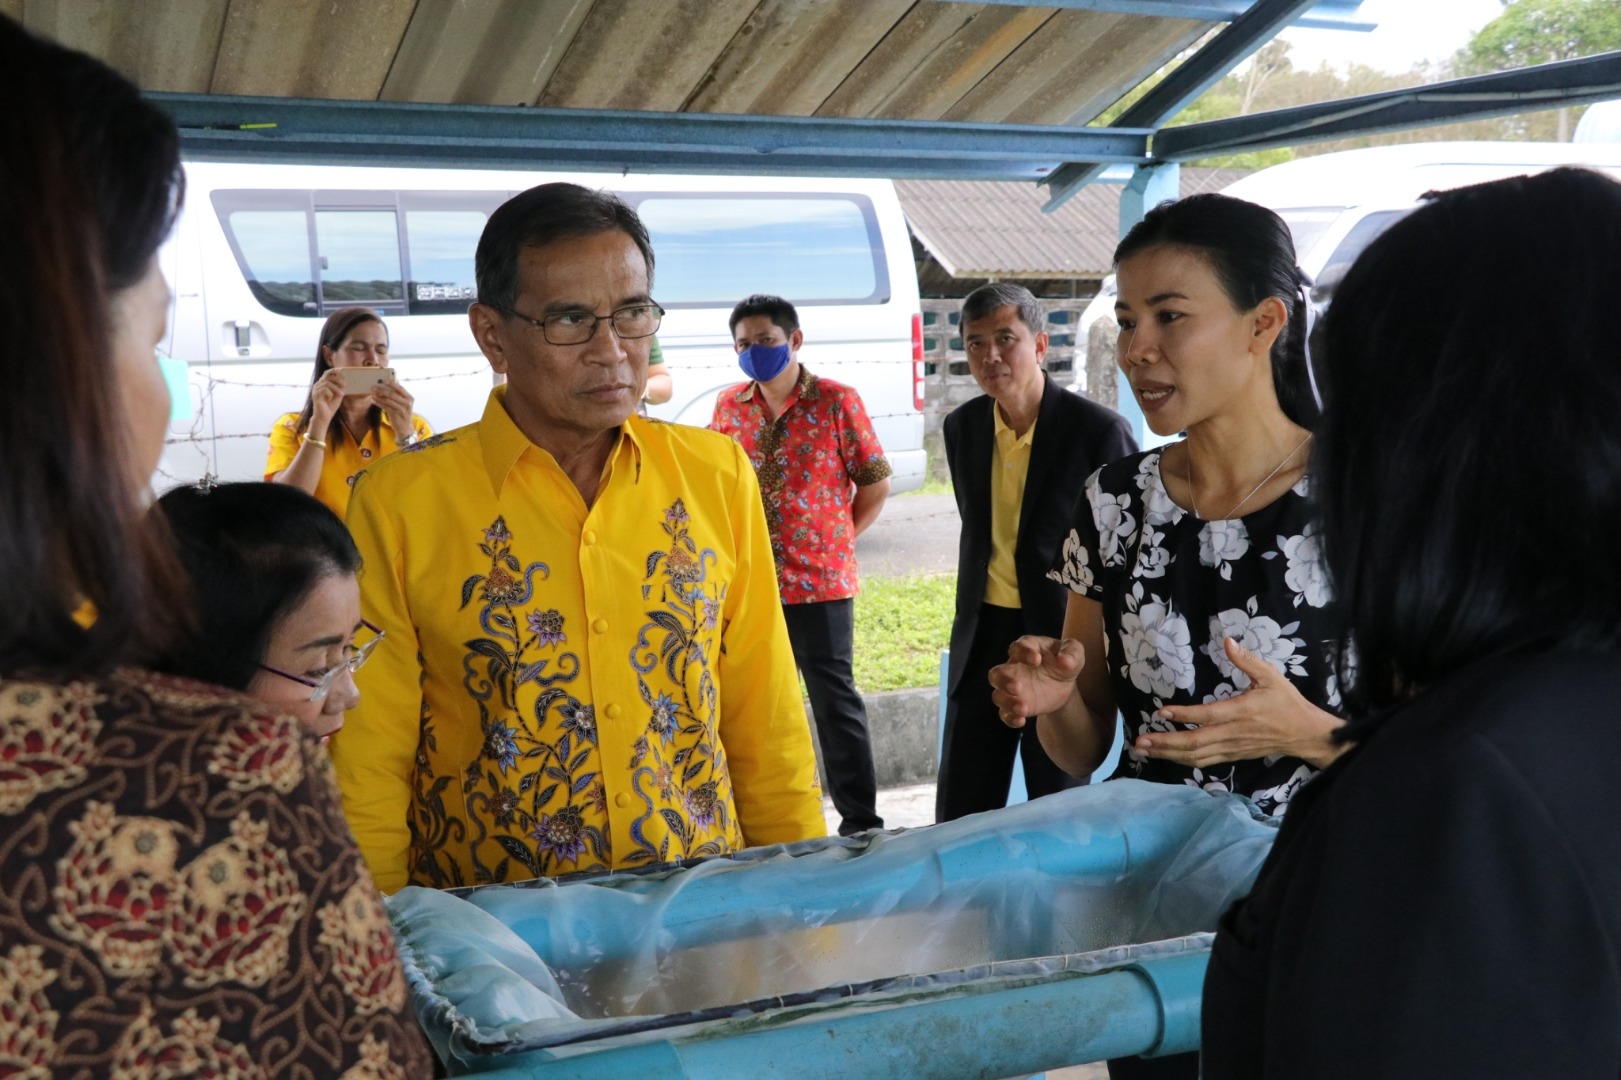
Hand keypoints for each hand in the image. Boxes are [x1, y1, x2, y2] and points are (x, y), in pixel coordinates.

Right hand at [309, 369, 344, 428]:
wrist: (324, 417)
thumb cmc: (330, 406)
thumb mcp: (337, 395)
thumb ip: (339, 387)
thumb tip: (345, 379)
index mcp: (322, 384)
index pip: (326, 373)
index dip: (333, 370)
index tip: (341, 370)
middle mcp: (317, 385)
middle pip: (327, 376)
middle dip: (337, 379)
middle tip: (345, 385)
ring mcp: (315, 390)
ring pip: (327, 383)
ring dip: (336, 389)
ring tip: (341, 395)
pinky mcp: (315, 395)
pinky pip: (324, 390)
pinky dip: (330, 393)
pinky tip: (330, 399)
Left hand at [372, 378, 414, 433]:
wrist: (405, 428)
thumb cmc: (403, 413)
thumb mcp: (404, 403)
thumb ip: (400, 393)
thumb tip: (395, 381)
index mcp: (410, 398)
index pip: (400, 388)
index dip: (392, 384)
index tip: (384, 380)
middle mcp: (407, 403)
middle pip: (392, 394)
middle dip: (381, 390)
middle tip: (373, 387)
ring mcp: (402, 409)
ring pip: (388, 400)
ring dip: (378, 397)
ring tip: (372, 394)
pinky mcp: (396, 415)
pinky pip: (385, 407)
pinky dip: (379, 403)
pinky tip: (374, 401)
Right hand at [988, 635, 1085, 728]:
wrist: (1063, 684)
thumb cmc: (1065, 661)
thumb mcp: (1074, 652)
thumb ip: (1072, 652)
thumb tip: (1066, 661)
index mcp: (1026, 650)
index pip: (1017, 648)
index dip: (1023, 653)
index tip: (1036, 660)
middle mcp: (1013, 668)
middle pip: (996, 673)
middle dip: (1004, 681)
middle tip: (1017, 687)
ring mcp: (1012, 689)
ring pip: (998, 695)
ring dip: (1007, 702)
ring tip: (1022, 708)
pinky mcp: (1015, 705)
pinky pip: (1005, 713)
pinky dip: (1010, 718)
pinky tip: (1021, 720)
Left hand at [1135, 637, 1345, 768]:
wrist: (1304, 733)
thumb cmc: (1286, 702)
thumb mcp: (1271, 676)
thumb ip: (1247, 661)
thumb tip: (1227, 641)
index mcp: (1242, 711)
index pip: (1207, 716)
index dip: (1183, 715)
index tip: (1161, 712)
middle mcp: (1234, 733)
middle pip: (1195, 742)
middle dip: (1165, 742)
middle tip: (1140, 740)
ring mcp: (1232, 748)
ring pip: (1196, 756)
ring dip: (1168, 754)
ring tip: (1144, 750)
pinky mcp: (1233, 756)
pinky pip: (1205, 762)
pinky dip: (1183, 761)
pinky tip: (1166, 756)